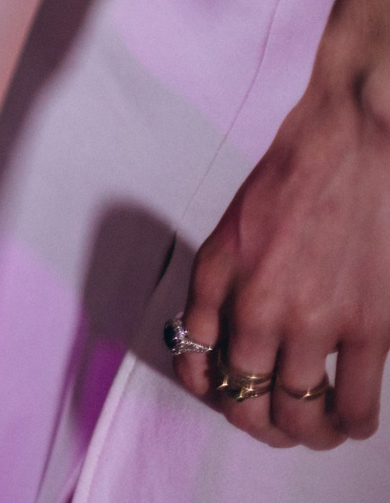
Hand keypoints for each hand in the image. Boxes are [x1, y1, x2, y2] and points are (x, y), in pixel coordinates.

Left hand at [177, 0, 389, 448]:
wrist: (352, 142)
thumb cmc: (290, 178)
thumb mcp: (230, 232)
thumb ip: (219, 290)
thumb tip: (215, 345)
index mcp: (222, 284)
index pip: (203, 368)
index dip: (214, 395)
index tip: (228, 397)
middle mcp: (264, 313)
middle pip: (253, 405)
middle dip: (261, 426)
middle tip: (276, 425)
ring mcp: (321, 325)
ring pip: (307, 415)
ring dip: (310, 433)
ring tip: (318, 428)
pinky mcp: (373, 328)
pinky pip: (362, 402)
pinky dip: (356, 421)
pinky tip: (355, 417)